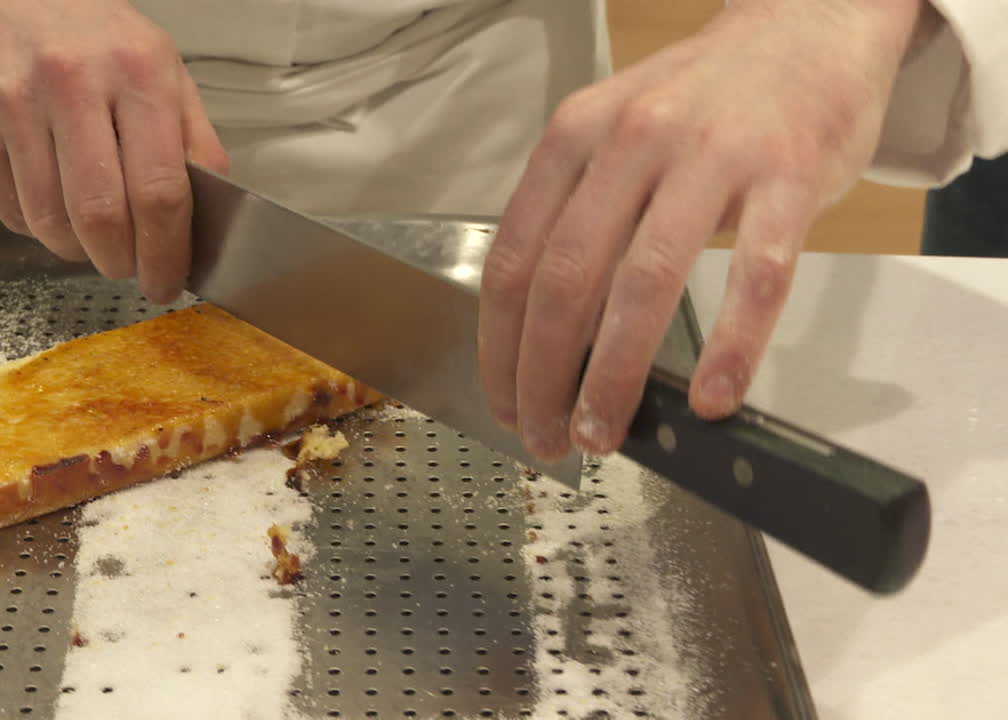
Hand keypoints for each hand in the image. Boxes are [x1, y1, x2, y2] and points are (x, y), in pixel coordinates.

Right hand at [0, 0, 228, 301]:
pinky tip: (56, 208)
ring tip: (94, 239)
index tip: (167, 281)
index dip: (166, 252)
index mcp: (136, 73)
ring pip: (50, 222)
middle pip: (101, 215)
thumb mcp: (166, 71)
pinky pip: (11, 212)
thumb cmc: (100, 41)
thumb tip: (210, 218)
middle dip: (121, 262)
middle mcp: (71, 85)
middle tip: (129, 269)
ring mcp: (13, 106)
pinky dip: (40, 229)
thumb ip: (195, 143)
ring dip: (79, 251)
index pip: (158, 189)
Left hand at [478, 0, 925, 459]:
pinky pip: (757, 274)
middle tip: (546, 436)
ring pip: (645, 283)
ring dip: (615, 375)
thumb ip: (578, 216)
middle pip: (565, 279)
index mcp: (575, 138)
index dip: (501, 345)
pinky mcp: (788, 174)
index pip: (514, 259)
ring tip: (603, 432)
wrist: (805, 27)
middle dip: (543, 375)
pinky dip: (730, 346)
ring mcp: (711, 155)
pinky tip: (710, 397)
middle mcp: (631, 141)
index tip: (503, 400)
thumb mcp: (613, 135)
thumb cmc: (702, 100)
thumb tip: (547, 332)